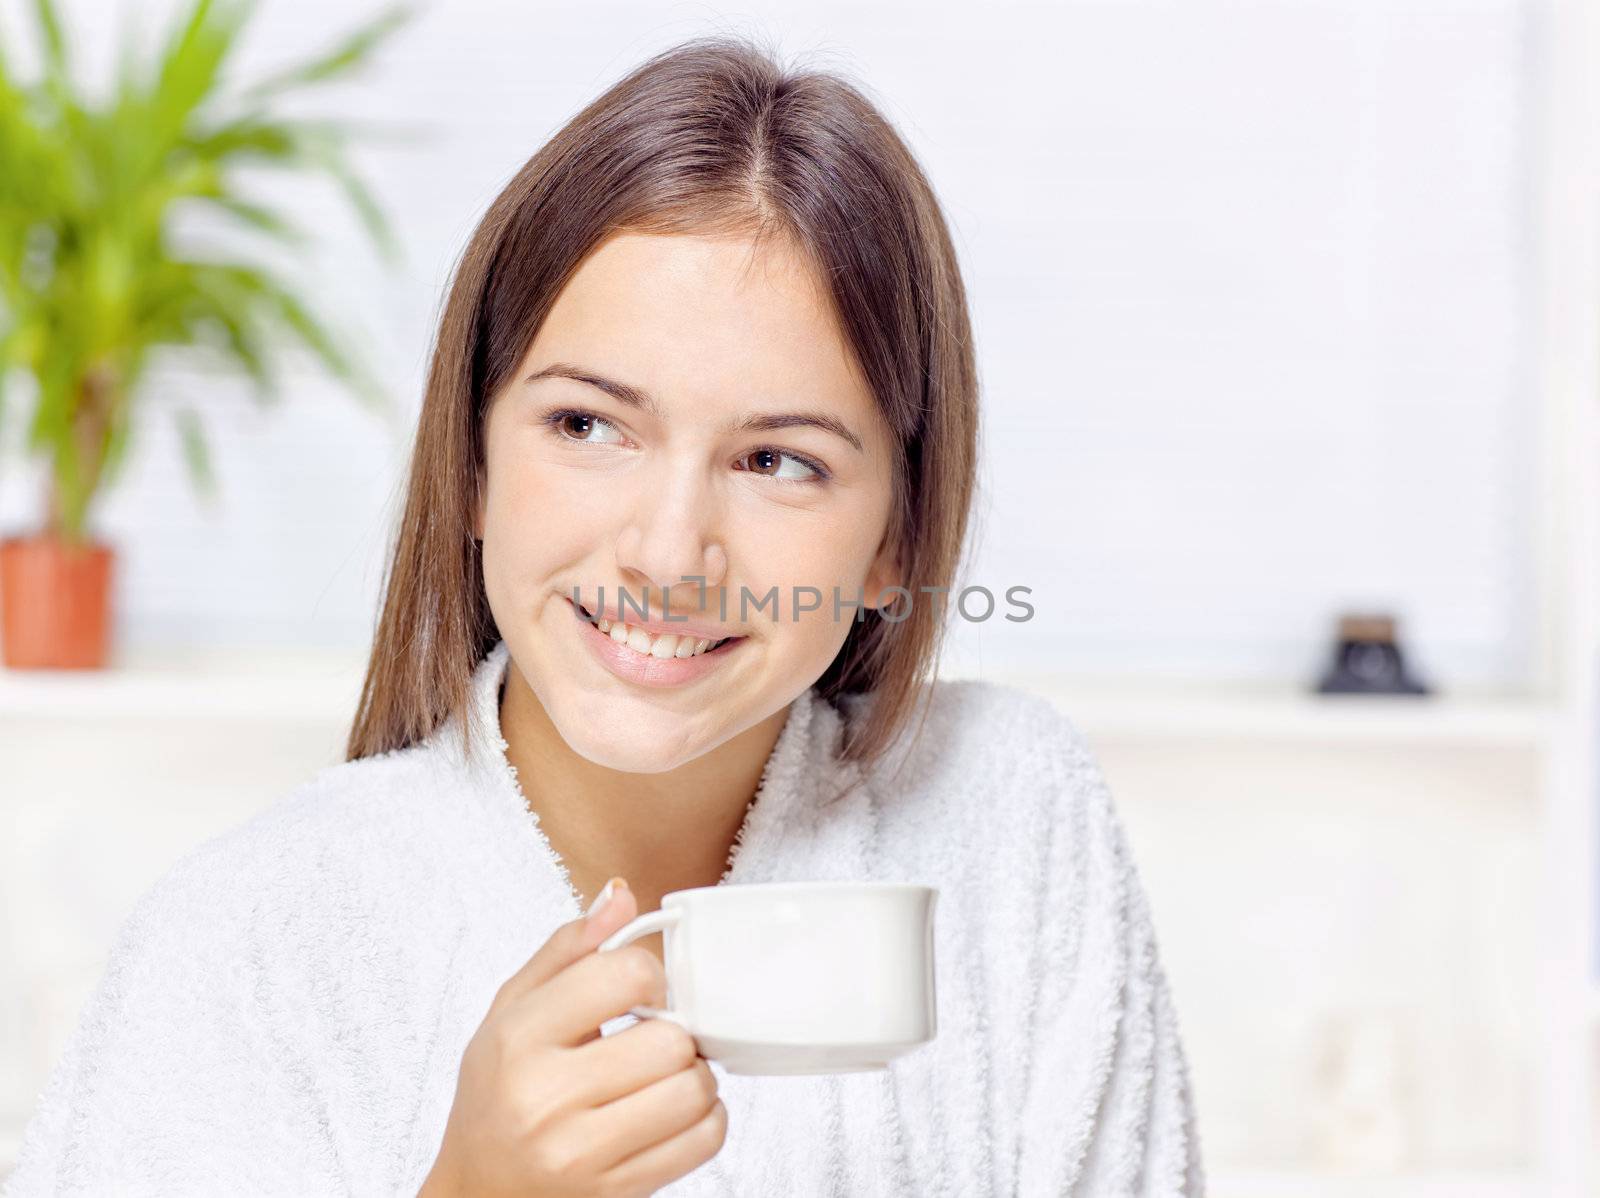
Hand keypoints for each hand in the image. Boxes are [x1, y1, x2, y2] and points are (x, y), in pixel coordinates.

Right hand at [419, 878, 727, 1196]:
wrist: (479, 1194)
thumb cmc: (496, 1097)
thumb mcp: (510, 1011)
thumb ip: (567, 949)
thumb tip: (622, 895)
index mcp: (518, 1037)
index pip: (623, 975)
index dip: (649, 977)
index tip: (642, 994)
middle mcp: (544, 1097)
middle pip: (669, 1040)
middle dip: (674, 1034)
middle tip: (653, 1041)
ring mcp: (579, 1153)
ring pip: (694, 1090)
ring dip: (694, 1078)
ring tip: (662, 1078)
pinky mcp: (614, 1192)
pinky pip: (703, 1141)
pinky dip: (705, 1121)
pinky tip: (671, 1113)